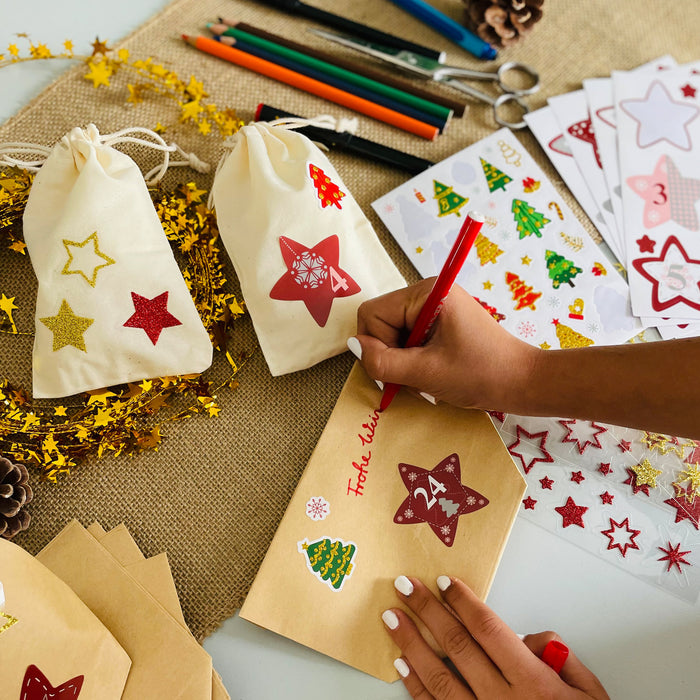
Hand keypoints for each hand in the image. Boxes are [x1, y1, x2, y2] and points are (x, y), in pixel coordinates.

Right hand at [354, 280, 538, 410]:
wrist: (523, 382)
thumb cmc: (482, 374)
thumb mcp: (426, 372)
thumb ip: (383, 361)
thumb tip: (355, 347)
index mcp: (428, 293)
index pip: (373, 313)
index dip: (377, 344)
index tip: (400, 368)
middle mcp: (429, 292)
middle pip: (381, 323)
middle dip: (392, 354)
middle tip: (417, 376)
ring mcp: (435, 307)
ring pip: (393, 334)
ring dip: (403, 361)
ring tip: (429, 377)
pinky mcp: (440, 322)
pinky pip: (409, 339)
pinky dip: (414, 361)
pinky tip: (433, 372)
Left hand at [382, 575, 608, 698]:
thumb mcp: (589, 694)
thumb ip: (560, 657)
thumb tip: (529, 637)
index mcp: (532, 682)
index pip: (488, 629)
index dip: (463, 601)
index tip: (443, 582)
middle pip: (457, 644)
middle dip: (427, 610)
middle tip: (405, 586)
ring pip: (438, 675)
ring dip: (411, 643)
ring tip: (392, 617)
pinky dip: (415, 685)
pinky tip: (401, 664)